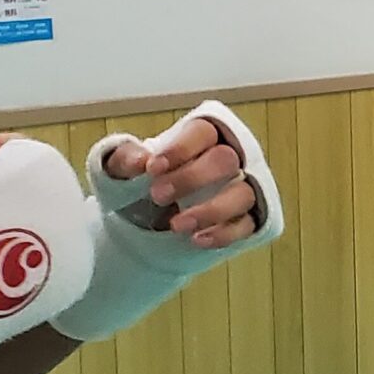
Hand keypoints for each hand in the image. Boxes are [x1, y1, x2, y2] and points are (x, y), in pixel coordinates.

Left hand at [104, 113, 262, 249]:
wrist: (154, 216)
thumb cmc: (147, 182)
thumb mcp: (125, 167)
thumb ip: (126, 159)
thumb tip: (140, 161)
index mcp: (202, 137)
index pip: (203, 132)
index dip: (181, 149)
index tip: (152, 169)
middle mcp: (229, 159)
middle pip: (225, 160)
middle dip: (192, 178)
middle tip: (158, 196)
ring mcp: (242, 189)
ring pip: (242, 194)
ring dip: (210, 210)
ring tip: (176, 225)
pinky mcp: (247, 219)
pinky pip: (245, 225)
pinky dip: (223, 234)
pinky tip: (196, 240)